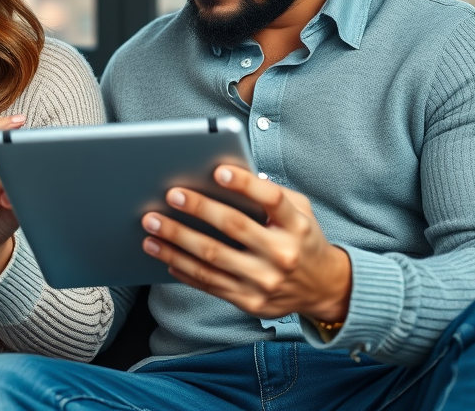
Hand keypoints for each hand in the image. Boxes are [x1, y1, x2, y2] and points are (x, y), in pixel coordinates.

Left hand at [140, 165, 351, 323]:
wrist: (322, 288)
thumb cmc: (303, 239)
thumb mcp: (302, 212)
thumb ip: (274, 195)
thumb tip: (232, 178)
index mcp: (297, 226)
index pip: (272, 200)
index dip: (245, 185)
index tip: (218, 172)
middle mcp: (282, 254)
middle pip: (234, 227)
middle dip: (198, 209)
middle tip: (169, 196)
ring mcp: (265, 282)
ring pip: (212, 259)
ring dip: (176, 242)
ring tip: (151, 229)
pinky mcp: (250, 302)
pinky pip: (209, 284)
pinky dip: (183, 269)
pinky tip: (164, 256)